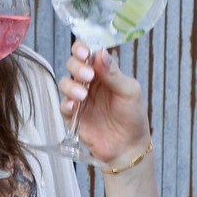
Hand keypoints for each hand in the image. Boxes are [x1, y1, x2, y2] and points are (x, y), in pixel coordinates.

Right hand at [58, 42, 150, 164]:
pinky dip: (66, 103)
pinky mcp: (72, 116)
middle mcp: (88, 82)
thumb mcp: (129, 91)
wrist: (129, 146)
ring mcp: (79, 99)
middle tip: (88, 76)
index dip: (81, 49)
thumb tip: (100, 52)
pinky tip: (74, 106)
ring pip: (65, 83)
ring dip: (71, 86)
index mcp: (103, 72)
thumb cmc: (133, 115)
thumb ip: (113, 73)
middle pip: (72, 65)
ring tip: (83, 96)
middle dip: (77, 67)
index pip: (87, 53)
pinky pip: (63, 105)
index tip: (84, 53)